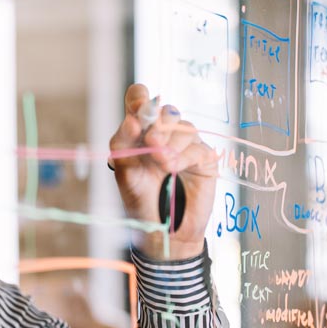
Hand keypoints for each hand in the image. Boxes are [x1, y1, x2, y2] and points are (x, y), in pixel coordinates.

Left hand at [109, 83, 217, 259]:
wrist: (162, 230)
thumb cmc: (140, 200)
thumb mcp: (124, 172)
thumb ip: (122, 145)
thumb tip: (132, 121)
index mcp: (141, 132)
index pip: (140, 99)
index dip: (139, 97)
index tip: (137, 107)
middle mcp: (164, 134)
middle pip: (166, 110)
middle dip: (158, 124)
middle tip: (151, 142)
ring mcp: (186, 145)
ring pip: (184, 127)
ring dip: (171, 143)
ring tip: (162, 164)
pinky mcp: (204, 159)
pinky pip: (196, 148)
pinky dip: (183, 157)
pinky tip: (173, 169)